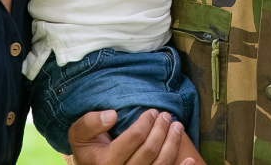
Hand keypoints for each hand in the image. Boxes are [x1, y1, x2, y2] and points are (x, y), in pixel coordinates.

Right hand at [68, 109, 193, 164]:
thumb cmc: (88, 149)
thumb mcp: (79, 134)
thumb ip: (90, 122)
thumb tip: (112, 115)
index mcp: (105, 162)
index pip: (134, 139)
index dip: (146, 122)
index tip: (152, 111)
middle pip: (149, 151)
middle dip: (161, 130)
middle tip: (166, 116)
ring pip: (160, 164)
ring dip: (172, 143)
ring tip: (177, 126)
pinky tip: (190, 159)